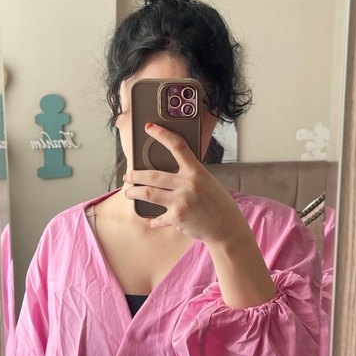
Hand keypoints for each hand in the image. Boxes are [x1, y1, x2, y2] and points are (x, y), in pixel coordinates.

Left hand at [123, 123, 247, 246]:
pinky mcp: (177, 217)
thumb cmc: (219, 204)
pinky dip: (153, 220)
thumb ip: (190, 176)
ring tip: (129, 193)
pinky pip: (158, 217)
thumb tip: (168, 173)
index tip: (149, 127)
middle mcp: (188, 184)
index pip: (178, 146)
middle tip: (128, 175)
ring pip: (148, 194)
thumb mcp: (207, 182)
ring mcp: (181, 201)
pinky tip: (150, 221)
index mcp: (197, 171)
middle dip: (135, 174)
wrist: (227, 228)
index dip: (162, 134)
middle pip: (153, 175)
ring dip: (134, 193)